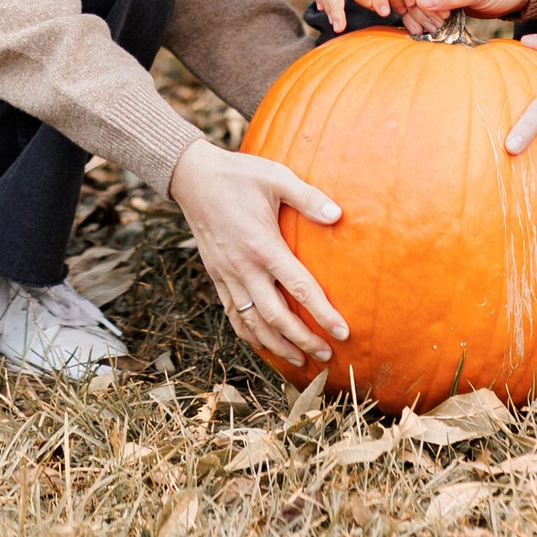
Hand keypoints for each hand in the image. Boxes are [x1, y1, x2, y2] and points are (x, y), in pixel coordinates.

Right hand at [169, 140, 347, 375]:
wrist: (193, 178)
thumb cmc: (239, 175)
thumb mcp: (276, 177)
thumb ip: (307, 196)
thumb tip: (337, 214)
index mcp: (263, 246)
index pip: (299, 288)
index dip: (323, 313)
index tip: (343, 331)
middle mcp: (244, 267)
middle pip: (276, 316)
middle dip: (302, 340)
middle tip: (326, 356)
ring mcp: (227, 275)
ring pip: (252, 322)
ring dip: (276, 345)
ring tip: (299, 361)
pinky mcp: (216, 276)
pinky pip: (232, 314)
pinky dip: (248, 334)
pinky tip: (263, 343)